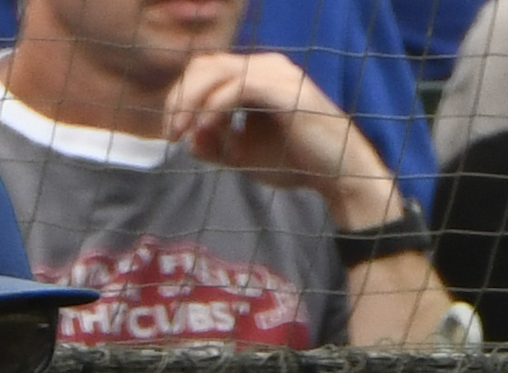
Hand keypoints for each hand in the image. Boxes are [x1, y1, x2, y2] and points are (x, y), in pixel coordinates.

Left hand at [161, 52, 405, 232]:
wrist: (336, 174)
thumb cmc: (294, 163)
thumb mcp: (243, 156)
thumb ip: (213, 145)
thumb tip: (187, 136)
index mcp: (257, 77)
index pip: (206, 70)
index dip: (180, 97)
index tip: (171, 134)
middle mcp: (266, 67)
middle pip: (205, 64)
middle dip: (179, 98)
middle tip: (171, 134)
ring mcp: (276, 74)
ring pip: (216, 71)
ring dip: (190, 102)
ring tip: (182, 134)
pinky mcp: (283, 90)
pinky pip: (236, 88)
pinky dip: (213, 109)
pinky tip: (205, 131)